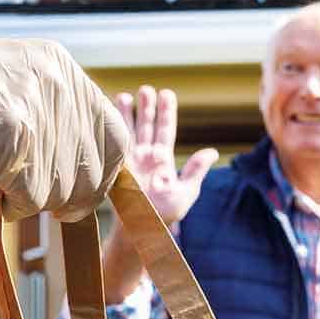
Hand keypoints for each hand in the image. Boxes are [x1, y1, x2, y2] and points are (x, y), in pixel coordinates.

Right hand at [0, 17, 130, 221]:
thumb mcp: (6, 91)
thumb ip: (45, 122)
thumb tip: (82, 184)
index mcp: (60, 68)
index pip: (116, 137)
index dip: (99, 175)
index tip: (73, 195)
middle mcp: (58, 83)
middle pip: (95, 173)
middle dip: (62, 198)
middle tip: (18, 195)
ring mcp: (38, 108)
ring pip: (61, 191)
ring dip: (23, 200)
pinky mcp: (13, 136)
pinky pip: (29, 200)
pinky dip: (0, 204)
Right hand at [115, 85, 217, 223]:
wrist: (140, 230)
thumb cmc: (164, 215)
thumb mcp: (185, 192)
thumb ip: (195, 170)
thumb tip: (212, 151)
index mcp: (163, 160)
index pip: (165, 130)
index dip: (166, 112)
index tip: (166, 93)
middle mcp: (146, 157)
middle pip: (147, 126)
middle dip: (146, 108)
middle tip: (146, 89)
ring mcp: (129, 161)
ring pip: (129, 131)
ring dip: (127, 114)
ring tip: (125, 95)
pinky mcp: (115, 167)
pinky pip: (113, 144)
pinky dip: (111, 129)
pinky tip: (108, 114)